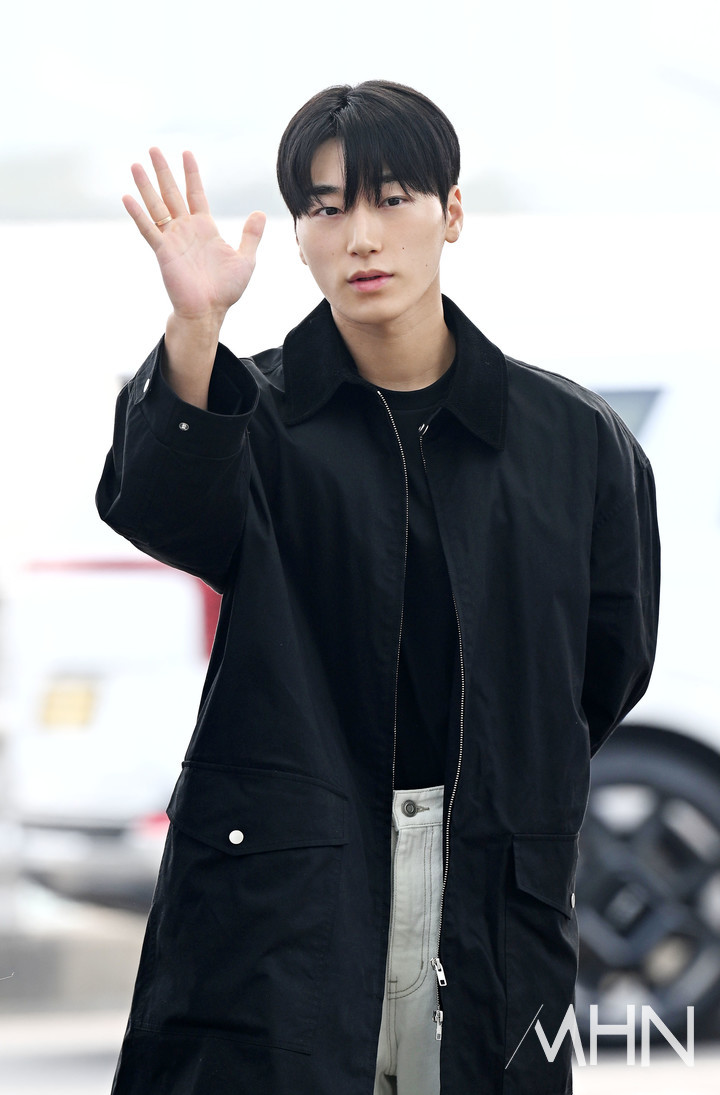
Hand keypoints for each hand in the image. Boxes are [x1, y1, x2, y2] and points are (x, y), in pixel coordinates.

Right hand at [123, 148, 265, 323]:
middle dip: (164, 171)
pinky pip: (149, 229)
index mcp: (204, 228)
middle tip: (153, 149)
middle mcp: (186, 229)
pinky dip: (138, 214)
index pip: (195, 194)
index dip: (191, 174)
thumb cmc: (225, 290)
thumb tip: (259, 213)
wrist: (209, 311)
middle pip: (172, 193)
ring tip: (136, 164)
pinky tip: (127, 197)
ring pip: (157, 206)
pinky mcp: (163, 252)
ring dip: (146, 185)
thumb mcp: (245, 259)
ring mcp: (173, 239)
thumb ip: (250, 236)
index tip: (186, 153)